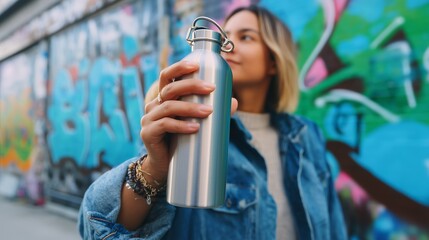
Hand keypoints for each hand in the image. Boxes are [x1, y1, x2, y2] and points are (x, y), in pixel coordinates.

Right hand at [140, 60, 219, 180]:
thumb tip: (233, 102)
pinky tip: (194, 128)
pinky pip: (164, 125)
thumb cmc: (181, 140)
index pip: (166, 76)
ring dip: (190, 108)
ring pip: (169, 107)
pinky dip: (181, 126)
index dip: (179, 68)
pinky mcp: (148, 134)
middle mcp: (153, 106)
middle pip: (169, 89)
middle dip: (191, 86)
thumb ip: (212, 111)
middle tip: (211, 88)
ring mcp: (148, 119)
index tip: (196, 65)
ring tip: (209, 111)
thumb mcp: (196, 122)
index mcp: (163, 99)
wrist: (163, 166)